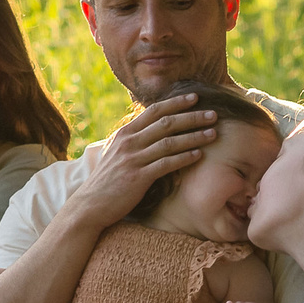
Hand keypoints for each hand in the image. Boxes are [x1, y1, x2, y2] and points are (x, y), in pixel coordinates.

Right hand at [59, 94, 221, 228]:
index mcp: (125, 133)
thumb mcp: (116, 153)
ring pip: (170, 142)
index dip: (176, 103)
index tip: (195, 97)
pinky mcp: (138, 177)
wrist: (90, 205)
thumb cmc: (107, 180)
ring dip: (194, 137)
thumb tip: (151, 129)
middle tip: (213, 113)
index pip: (154, 111)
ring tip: (213, 133)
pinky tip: (199, 155)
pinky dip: (184, 158)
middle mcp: (129, 142)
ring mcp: (133, 159)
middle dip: (192, 117)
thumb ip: (133, 140)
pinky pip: (166, 164)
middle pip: (166, 123)